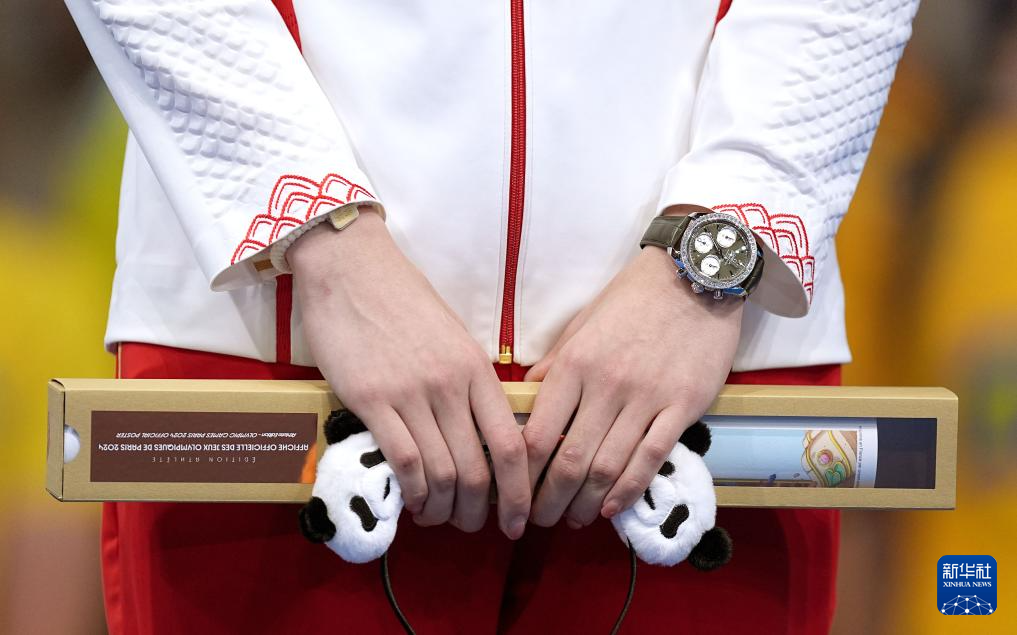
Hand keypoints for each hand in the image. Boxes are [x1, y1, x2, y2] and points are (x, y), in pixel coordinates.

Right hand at [289, 212, 529, 538]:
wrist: (351, 267)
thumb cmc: (402, 301)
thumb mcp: (453, 339)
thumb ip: (468, 385)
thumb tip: (478, 436)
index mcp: (478, 370)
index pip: (512, 445)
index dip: (520, 492)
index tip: (518, 519)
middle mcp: (452, 386)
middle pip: (479, 470)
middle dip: (480, 512)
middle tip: (473, 526)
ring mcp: (412, 393)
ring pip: (443, 473)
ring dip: (445, 509)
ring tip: (440, 518)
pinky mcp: (372, 399)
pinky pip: (403, 461)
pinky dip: (412, 493)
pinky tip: (412, 503)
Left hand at [522, 242, 741, 527]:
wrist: (695, 277)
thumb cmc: (633, 299)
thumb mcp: (582, 323)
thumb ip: (555, 364)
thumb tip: (525, 398)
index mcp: (575, 364)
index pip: (538, 434)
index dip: (522, 474)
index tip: (515, 492)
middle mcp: (606, 386)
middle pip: (569, 460)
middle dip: (549, 500)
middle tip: (540, 521)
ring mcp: (647, 398)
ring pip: (608, 467)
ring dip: (586, 503)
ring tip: (573, 519)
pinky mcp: (683, 407)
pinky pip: (651, 458)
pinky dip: (628, 489)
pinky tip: (611, 508)